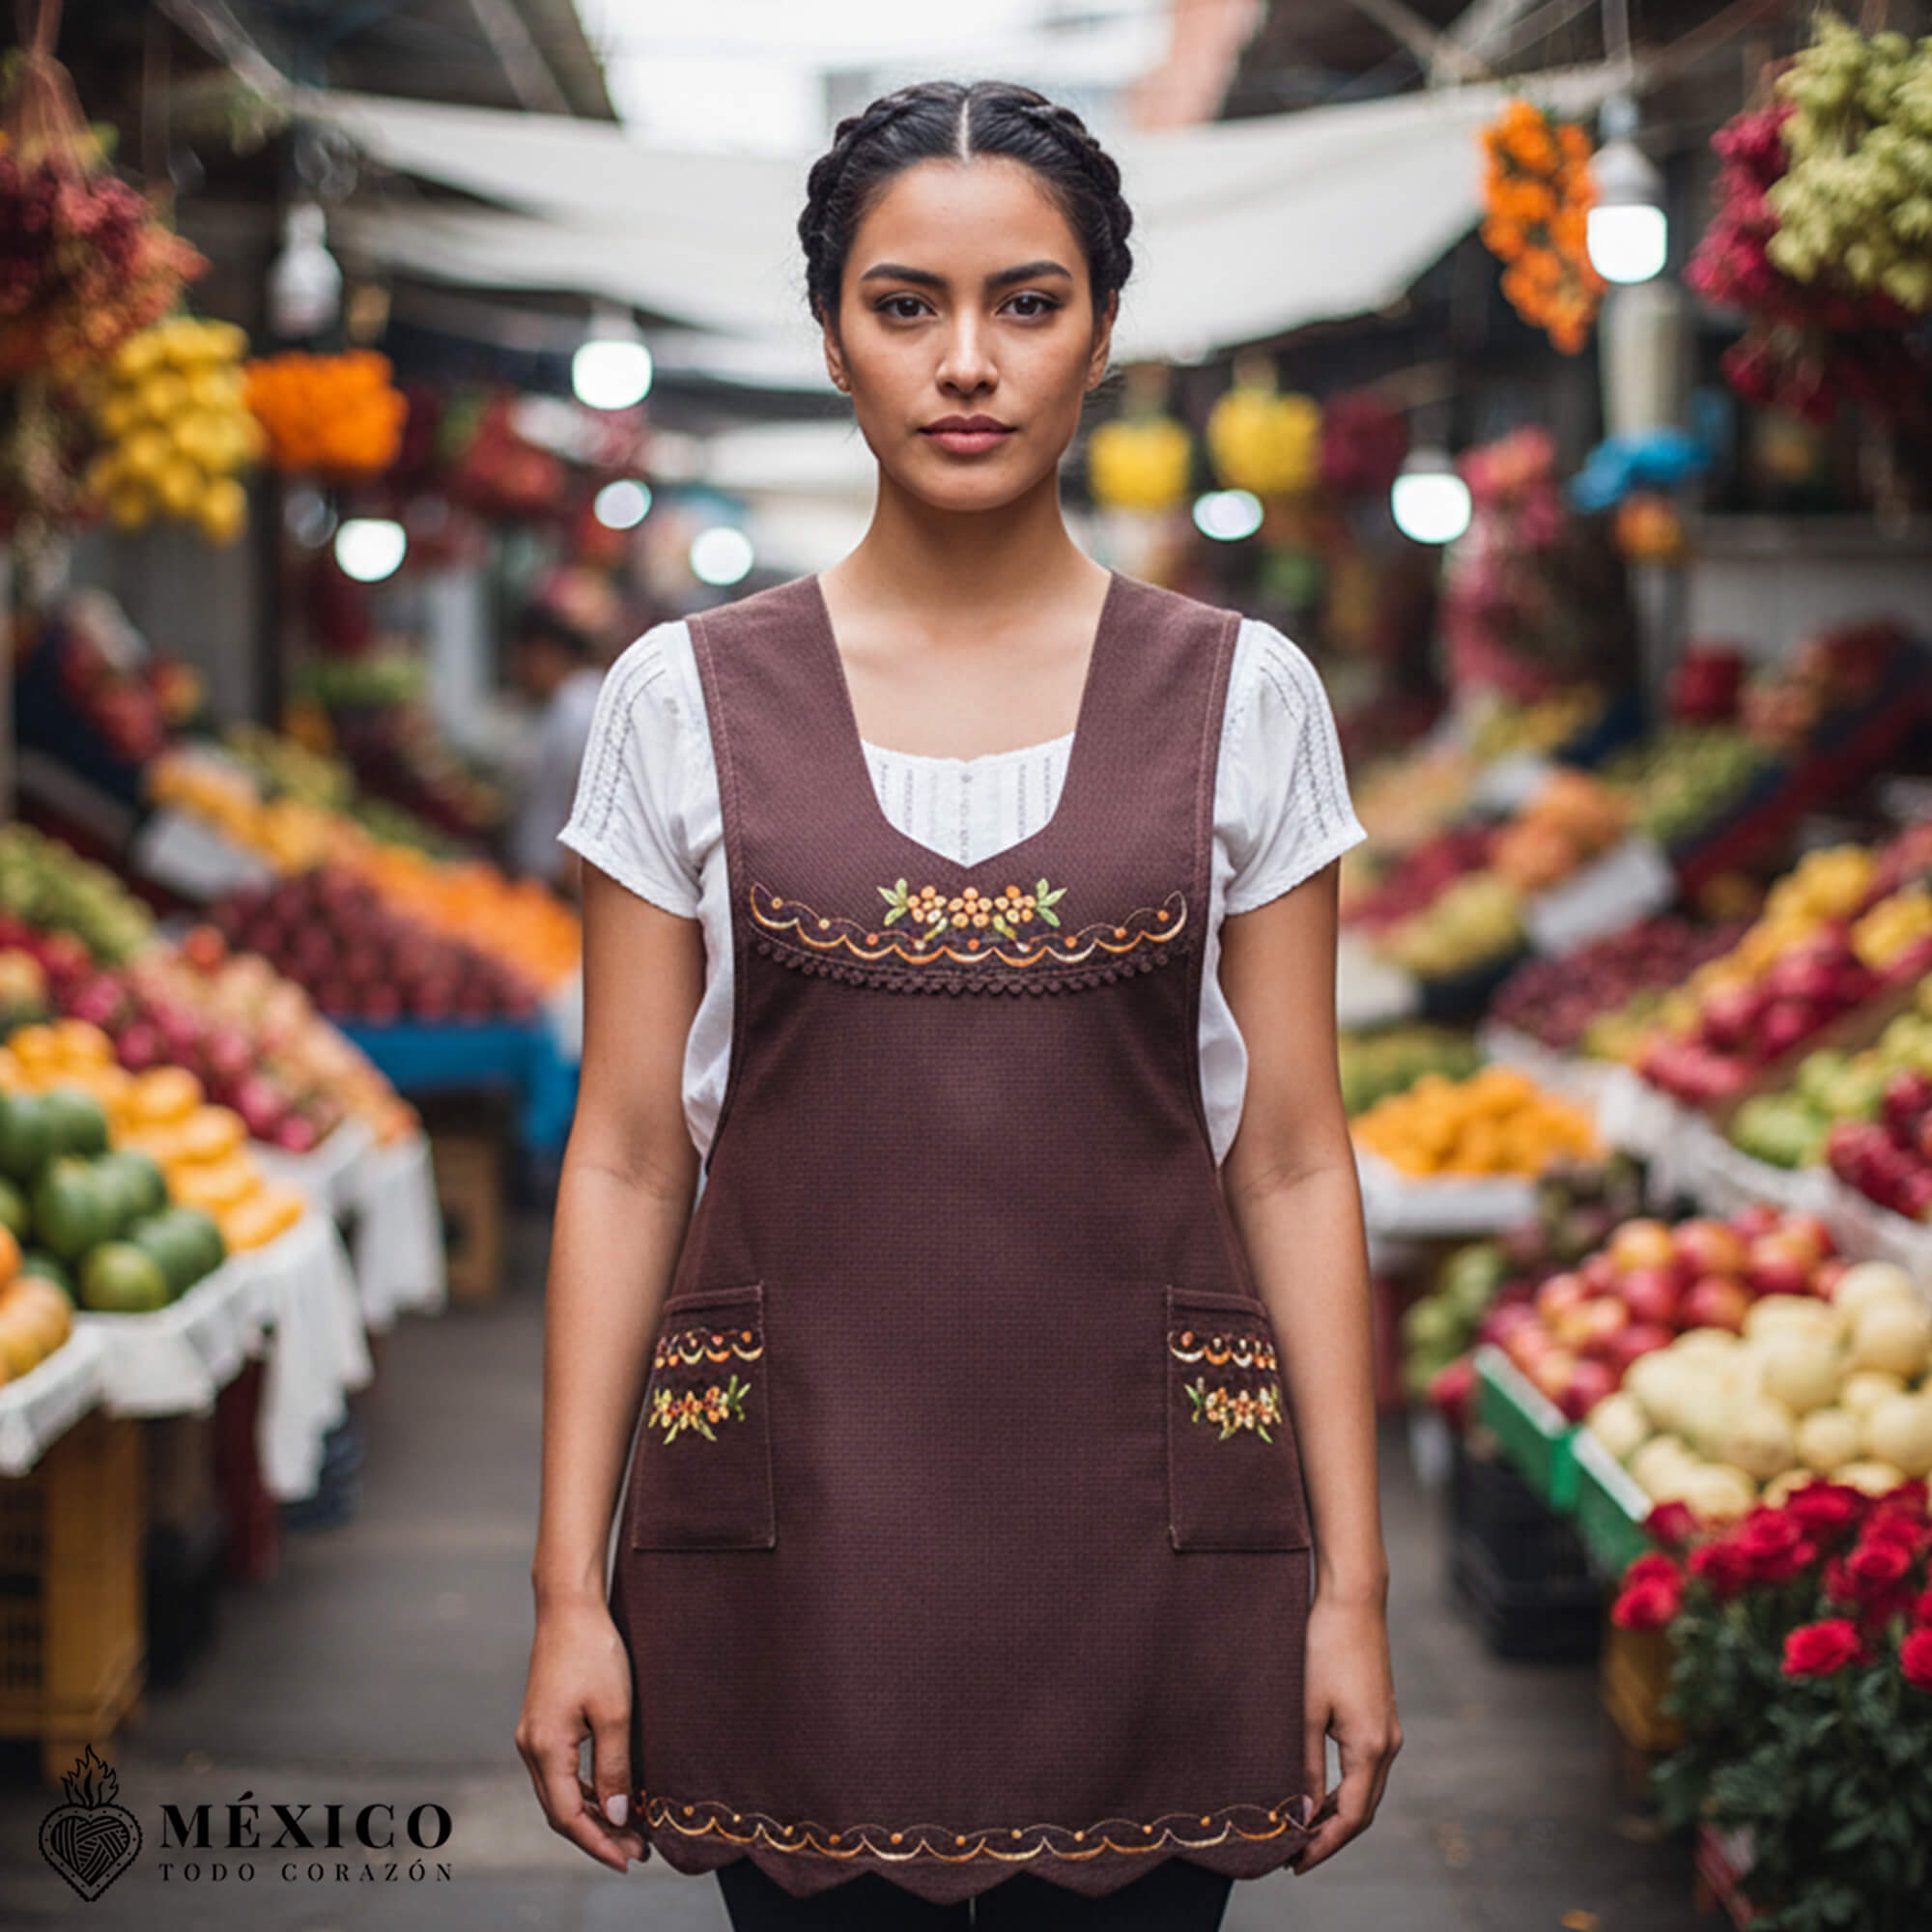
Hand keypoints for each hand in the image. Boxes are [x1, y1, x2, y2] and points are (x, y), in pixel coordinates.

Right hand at [515, 1596, 647, 1871]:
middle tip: (637, 1851)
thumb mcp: (615, 1710)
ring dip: (591, 1815)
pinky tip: (609, 1795)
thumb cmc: (594, 1651)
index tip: (628, 1860)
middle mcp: (531, 1747)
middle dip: (597, 1835)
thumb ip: (615, 1766)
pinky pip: (559, 1773)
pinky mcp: (542, 1724)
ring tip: (629, 1830)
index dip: (598, 1843)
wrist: (569, 1606)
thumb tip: (619, 1815)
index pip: (568, 1816)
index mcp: (545, 1748)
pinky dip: (583, 1791)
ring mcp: (533, 1736)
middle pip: (560, 1810)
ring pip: (558, 1793)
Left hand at [1292, 1591, 1400, 1874]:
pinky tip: (1319, 1792)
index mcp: (1371, 1747)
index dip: (1324, 1845)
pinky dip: (1344, 1788)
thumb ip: (1303, 1766)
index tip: (1295, 1863)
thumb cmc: (1323, 1647)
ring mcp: (1388, 1730)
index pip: (1352, 1818)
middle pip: (1363, 1810)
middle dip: (1330, 1836)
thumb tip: (1301, 1816)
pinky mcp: (1381, 1716)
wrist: (1352, 1600)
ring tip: (1301, 1829)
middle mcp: (1388, 1744)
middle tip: (1293, 1854)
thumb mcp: (1305, 1709)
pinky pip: (1366, 1768)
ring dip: (1337, 1813)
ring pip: (1366, 1790)